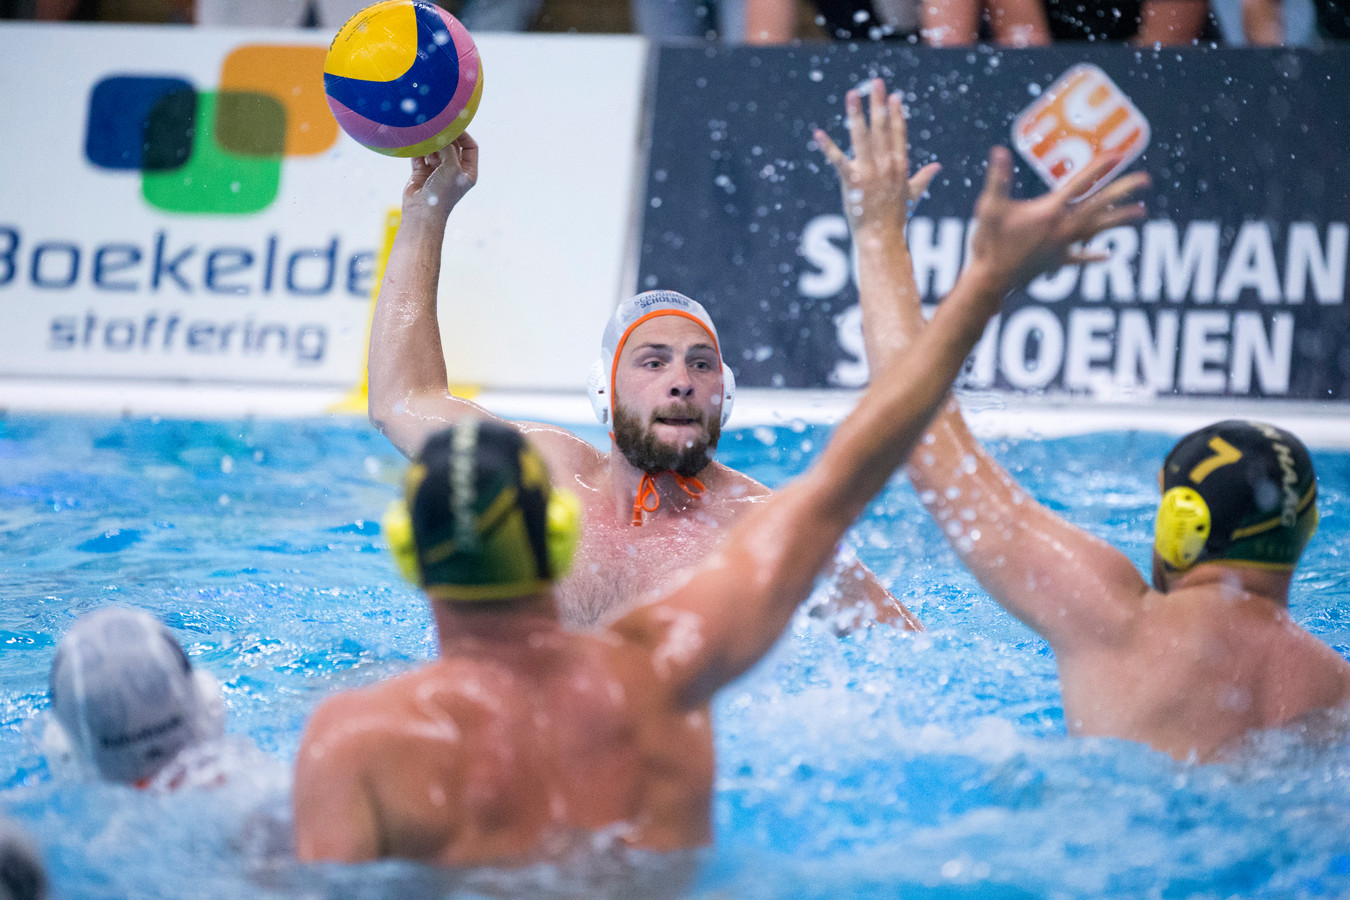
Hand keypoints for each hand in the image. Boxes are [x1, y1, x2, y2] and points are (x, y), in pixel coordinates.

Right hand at [401, 133, 478, 224]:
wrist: (421, 213)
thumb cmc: (442, 194)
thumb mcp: (452, 168)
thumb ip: (449, 148)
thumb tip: (442, 131)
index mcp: (467, 172)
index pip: (470, 147)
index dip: (464, 135)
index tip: (453, 125)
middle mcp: (453, 170)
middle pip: (452, 146)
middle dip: (445, 137)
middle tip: (436, 127)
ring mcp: (437, 171)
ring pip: (435, 149)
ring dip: (430, 142)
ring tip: (425, 134)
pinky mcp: (421, 172)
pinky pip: (420, 155)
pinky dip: (417, 148)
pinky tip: (415, 141)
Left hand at [814, 79, 941, 236]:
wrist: (883, 239)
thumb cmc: (897, 219)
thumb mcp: (913, 195)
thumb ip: (923, 178)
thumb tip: (937, 167)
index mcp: (900, 166)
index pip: (898, 134)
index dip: (896, 114)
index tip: (893, 96)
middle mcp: (886, 164)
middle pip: (882, 128)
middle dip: (878, 104)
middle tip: (876, 82)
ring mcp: (869, 172)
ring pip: (862, 137)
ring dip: (856, 114)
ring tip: (852, 94)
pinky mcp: (853, 181)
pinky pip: (838, 160)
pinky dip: (828, 147)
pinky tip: (818, 134)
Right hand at [964, 146, 1148, 300]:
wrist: (990, 282)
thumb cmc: (988, 244)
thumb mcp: (990, 208)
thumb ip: (998, 178)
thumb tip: (999, 150)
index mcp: (1049, 212)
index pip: (1079, 184)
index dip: (1098, 168)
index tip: (1117, 155)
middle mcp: (1062, 228)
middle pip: (1098, 205)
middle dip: (1123, 190)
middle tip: (1146, 180)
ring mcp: (1062, 247)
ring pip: (1097, 229)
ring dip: (1120, 219)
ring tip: (1142, 212)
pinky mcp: (1056, 262)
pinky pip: (1079, 257)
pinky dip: (1092, 255)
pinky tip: (1107, 255)